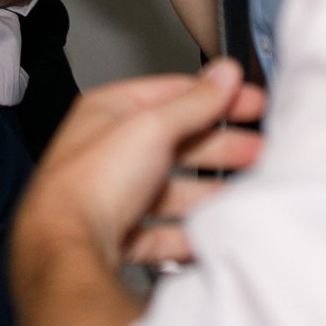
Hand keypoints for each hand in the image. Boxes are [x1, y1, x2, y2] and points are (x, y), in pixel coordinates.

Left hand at [17, 61, 266, 270]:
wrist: (66, 251)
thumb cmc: (93, 182)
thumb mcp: (152, 128)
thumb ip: (194, 102)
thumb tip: (223, 74)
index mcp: (108, 113)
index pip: (172, 95)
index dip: (216, 96)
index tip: (254, 103)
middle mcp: (106, 152)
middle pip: (175, 143)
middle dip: (220, 146)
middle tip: (259, 150)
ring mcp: (111, 196)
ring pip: (170, 190)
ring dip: (209, 192)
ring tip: (246, 193)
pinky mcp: (117, 237)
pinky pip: (161, 233)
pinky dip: (188, 234)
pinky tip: (212, 233)